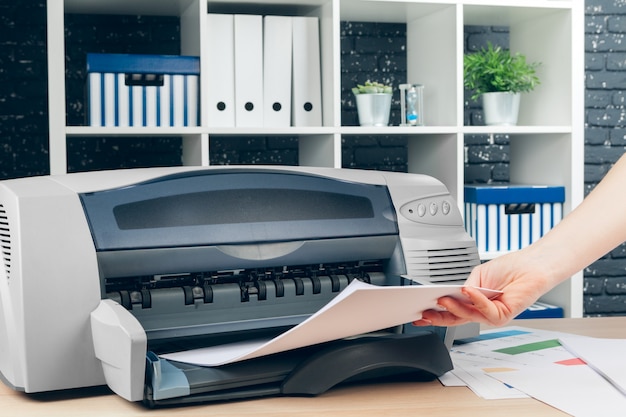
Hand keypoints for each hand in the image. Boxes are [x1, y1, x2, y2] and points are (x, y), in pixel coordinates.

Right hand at [413, 248, 553, 326]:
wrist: (531, 266)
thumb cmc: (510, 269)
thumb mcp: (478, 276)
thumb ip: (466, 287)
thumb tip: (453, 294)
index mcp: (473, 302)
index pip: (451, 311)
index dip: (435, 313)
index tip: (420, 311)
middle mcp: (481, 311)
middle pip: (456, 319)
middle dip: (438, 317)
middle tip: (423, 313)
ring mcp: (492, 315)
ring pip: (468, 316)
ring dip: (454, 308)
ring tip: (442, 299)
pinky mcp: (503, 315)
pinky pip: (485, 311)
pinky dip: (475, 301)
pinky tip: (468, 291)